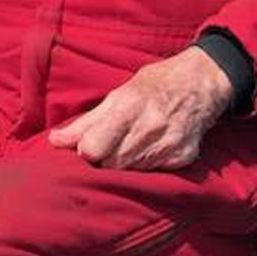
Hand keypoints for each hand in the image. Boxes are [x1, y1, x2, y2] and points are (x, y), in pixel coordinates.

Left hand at [48, 47, 233, 170]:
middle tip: (113, 145)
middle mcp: (151, 127)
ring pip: (131, 173)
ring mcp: (169, 144)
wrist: (201, 82)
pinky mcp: (184, 157)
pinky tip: (152, 147)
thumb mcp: (119, 94)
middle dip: (106, 159)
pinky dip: (148, 165)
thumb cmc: (153, 86)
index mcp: (129, 106)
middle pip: (111, 165)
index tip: (91, 145)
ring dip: (127, 163)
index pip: (94, 149)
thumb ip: (87, 121)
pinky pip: (153, 173)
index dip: (88, 151)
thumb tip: (55, 140)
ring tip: (134, 144)